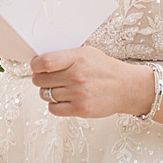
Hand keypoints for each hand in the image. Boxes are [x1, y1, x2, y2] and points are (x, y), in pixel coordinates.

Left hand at [30, 47, 153, 118]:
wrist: (126, 87)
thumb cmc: (106, 69)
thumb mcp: (87, 53)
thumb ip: (66, 56)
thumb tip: (41, 61)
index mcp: (77, 58)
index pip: (44, 62)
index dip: (35, 65)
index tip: (36, 66)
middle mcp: (76, 76)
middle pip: (40, 80)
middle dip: (40, 78)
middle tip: (47, 78)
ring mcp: (77, 94)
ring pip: (45, 94)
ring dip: (48, 92)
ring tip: (60, 88)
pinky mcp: (80, 109)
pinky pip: (53, 109)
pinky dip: (55, 105)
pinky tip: (64, 99)